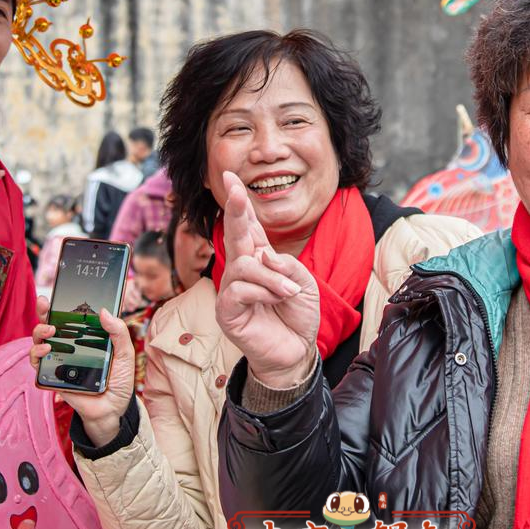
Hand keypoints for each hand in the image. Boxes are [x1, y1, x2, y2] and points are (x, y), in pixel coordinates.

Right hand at [29, 308, 135, 444]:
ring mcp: (59, 361)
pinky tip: (46, 351)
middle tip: (46, 306)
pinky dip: (36, 355)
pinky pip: (37, 365)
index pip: (70, 317)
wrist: (113, 410)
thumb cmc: (119, 382)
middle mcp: (69, 347)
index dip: (60, 305)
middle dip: (43, 312)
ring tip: (50, 332)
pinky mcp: (52, 377)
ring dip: (39, 333)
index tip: (55, 294)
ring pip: (39, 342)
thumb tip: (104, 311)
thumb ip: (119, 333)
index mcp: (86, 338)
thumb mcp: (125, 354)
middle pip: (50, 325)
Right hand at [213, 171, 320, 388]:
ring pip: (243, 265)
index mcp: (259, 259)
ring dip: (271, 277)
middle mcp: (242, 270)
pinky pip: (239, 289)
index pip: (248, 226)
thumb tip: (263, 256)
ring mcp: (231, 290)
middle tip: (235, 189)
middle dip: (236, 211)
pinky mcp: (227, 311)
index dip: (240, 203)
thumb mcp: (303, 283)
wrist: (295, 352)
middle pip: (236, 235)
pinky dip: (263, 291)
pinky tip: (278, 300)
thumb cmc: (297, 316)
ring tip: (288, 292)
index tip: (232, 177)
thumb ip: (286, 266)